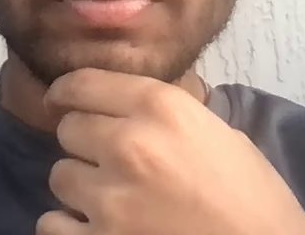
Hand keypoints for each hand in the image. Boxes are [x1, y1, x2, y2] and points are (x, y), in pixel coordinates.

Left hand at [37, 68, 304, 234]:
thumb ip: (164, 114)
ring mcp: (111, 199)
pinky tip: (93, 228)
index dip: (67, 93)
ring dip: (80, 187)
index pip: (83, 84)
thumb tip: (123, 104)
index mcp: (161, 108)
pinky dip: (68, 227)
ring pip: (60, 176)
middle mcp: (129, 144)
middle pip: (68, 129)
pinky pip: (51, 224)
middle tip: (109, 162)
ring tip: (112, 200)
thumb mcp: (216, 131)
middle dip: (85, 143)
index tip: (61, 101)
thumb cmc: (253, 196)